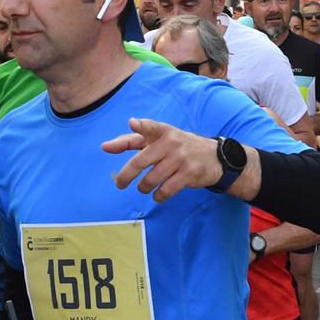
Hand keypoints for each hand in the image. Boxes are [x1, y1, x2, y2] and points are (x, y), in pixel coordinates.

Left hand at [102, 118, 223, 200]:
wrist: (214, 157)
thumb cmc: (177, 147)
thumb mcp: (158, 139)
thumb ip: (131, 141)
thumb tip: (105, 147)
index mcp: (162, 131)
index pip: (150, 127)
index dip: (141, 126)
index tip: (133, 123)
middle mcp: (171, 143)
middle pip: (140, 162)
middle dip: (125, 176)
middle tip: (119, 184)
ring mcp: (181, 159)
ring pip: (151, 180)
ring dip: (143, 187)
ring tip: (144, 187)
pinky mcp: (189, 175)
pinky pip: (166, 190)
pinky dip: (158, 196)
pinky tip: (158, 194)